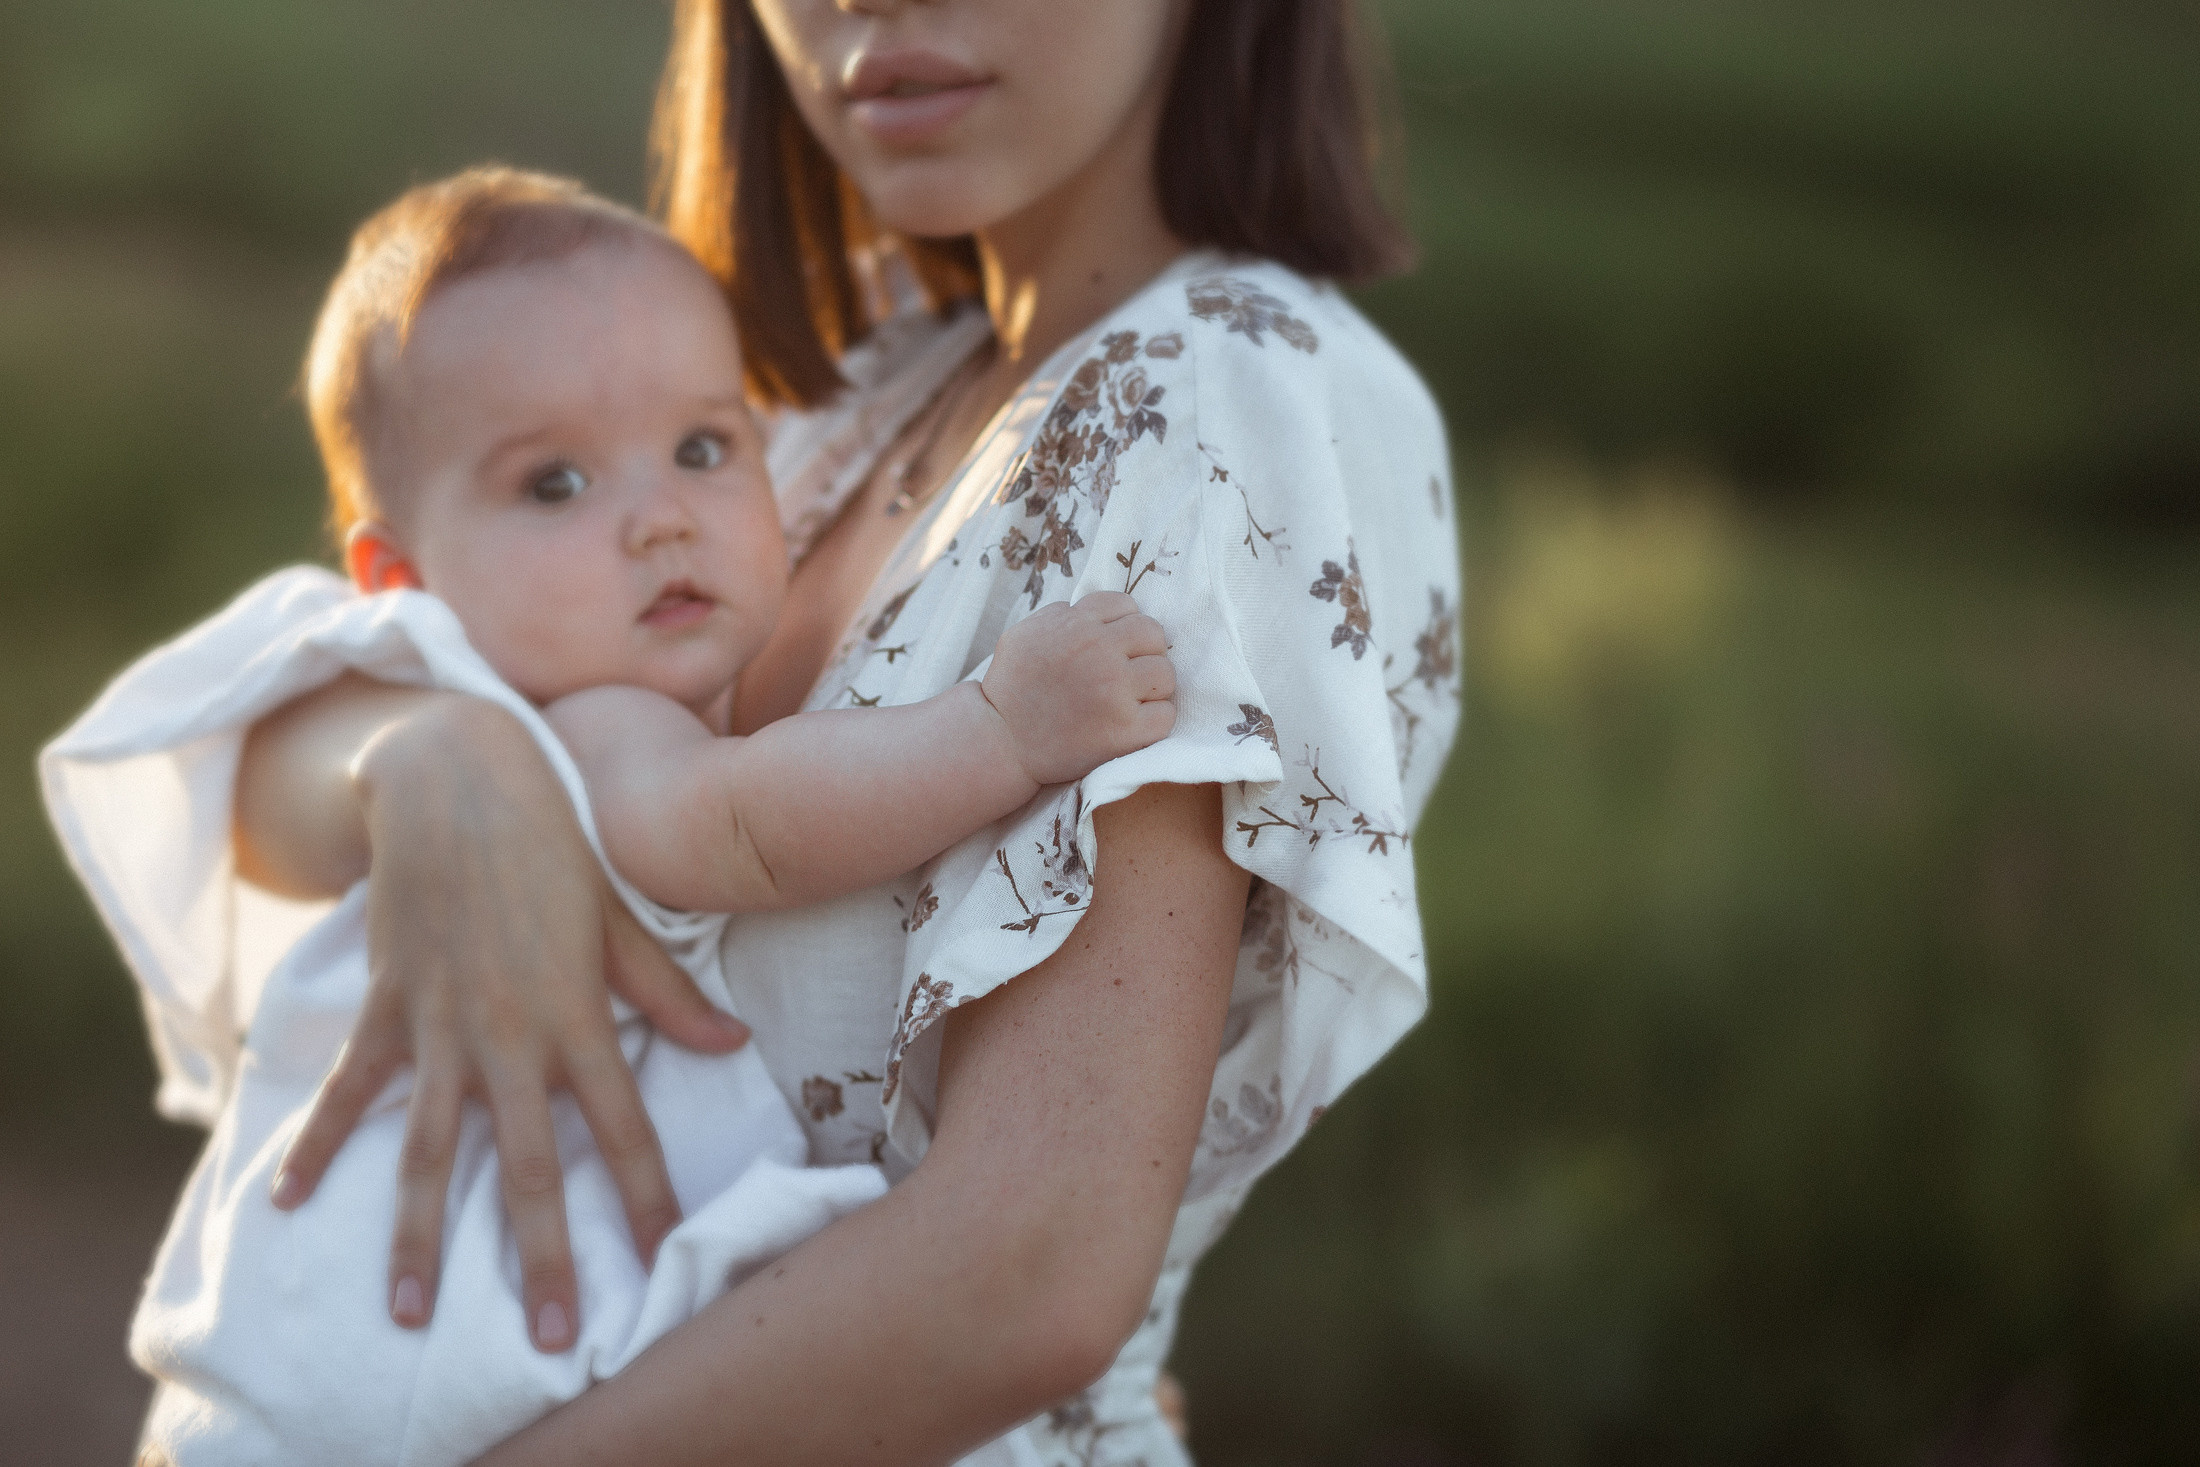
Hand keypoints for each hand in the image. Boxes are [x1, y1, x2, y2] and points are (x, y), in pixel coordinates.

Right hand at [266, 698, 749, 1350]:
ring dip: (422, 1234)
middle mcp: (510, 1034)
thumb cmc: (552, 846)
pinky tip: (291, 1203)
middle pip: (534, 1164)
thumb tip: (732, 1042)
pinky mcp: (386, 1006)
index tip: (665, 1258)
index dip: (649, 1194)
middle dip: (543, 1254)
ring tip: (411, 1312)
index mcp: (578, 1015)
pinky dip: (320, 1144)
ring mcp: (441, 1025)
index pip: (626, 1125)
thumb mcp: (618, 916)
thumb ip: (665, 991)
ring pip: (434, 1149)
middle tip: (549, 1335)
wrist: (455, 779)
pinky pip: (350, 1089)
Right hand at [980, 591, 1175, 785]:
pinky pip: (1166, 716)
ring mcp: (1115, 692)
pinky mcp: (1125, 731)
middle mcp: (1100, 652)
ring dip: (1153, 687)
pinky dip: (1154, 720)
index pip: (1127, 606)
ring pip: (1166, 674)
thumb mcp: (1024, 632)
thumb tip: (1084, 608)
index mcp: (1077, 624)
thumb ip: (1059, 614)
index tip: (1114, 645)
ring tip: (1132, 699)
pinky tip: (1134, 724)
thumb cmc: (1010, 688)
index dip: (1123, 625)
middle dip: (1144, 651)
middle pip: (1154, 634)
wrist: (1001, 741)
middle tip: (1129, 672)